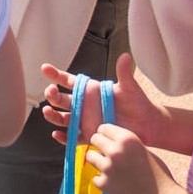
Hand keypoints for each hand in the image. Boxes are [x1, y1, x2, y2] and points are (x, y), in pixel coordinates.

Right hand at [41, 53, 161, 145]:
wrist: (147, 125)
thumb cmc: (137, 102)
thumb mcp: (130, 87)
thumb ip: (124, 73)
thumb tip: (125, 56)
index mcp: (90, 91)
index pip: (69, 81)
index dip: (56, 75)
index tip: (45, 69)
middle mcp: (84, 106)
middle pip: (62, 100)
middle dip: (52, 95)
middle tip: (50, 92)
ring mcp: (85, 121)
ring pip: (63, 119)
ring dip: (53, 116)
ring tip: (48, 111)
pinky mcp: (90, 136)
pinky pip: (73, 137)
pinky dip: (63, 137)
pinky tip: (57, 134)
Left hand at [86, 123, 176, 193]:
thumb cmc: (158, 174)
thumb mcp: (143, 149)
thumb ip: (126, 143)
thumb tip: (107, 138)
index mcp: (127, 138)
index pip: (104, 127)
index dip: (107, 135)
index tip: (110, 141)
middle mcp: (115, 150)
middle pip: (94, 139)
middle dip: (100, 145)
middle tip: (108, 154)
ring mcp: (108, 168)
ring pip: (90, 156)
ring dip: (98, 161)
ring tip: (112, 169)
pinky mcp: (103, 184)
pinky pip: (95, 177)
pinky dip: (102, 180)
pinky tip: (116, 184)